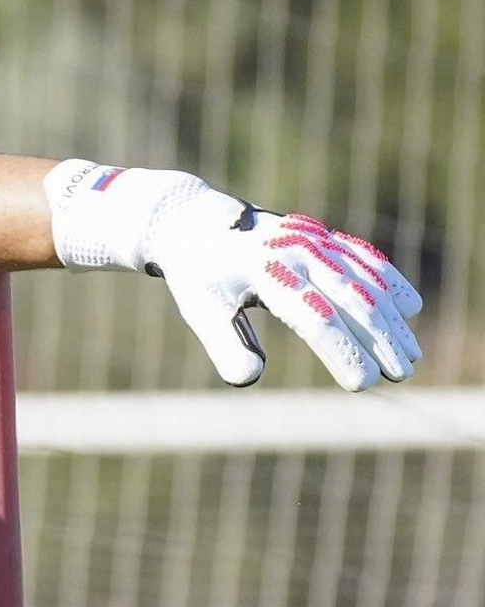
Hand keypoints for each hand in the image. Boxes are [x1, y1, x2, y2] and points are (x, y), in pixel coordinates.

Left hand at [44, 160, 423, 391]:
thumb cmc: (199, 277)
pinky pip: (364, 258)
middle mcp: (299, 251)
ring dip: (393, 318)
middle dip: (381, 340)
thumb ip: (225, 346)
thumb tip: (252, 378)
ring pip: (366, 280)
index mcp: (269, 272)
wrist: (196, 224)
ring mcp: (314, 240)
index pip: (316, 318)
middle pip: (353, 299)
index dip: (341, 352)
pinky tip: (411, 307)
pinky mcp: (321, 237)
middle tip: (401, 376)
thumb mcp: (201, 312)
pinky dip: (390, 281)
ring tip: (410, 356)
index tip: (363, 383)